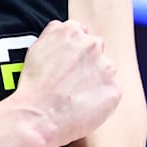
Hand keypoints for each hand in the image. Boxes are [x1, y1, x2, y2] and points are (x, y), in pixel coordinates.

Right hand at [16, 19, 120, 146]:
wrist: (38, 115)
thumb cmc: (33, 85)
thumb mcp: (36, 47)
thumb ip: (54, 35)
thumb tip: (63, 32)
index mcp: (72, 31)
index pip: (80, 32)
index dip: (73, 49)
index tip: (67, 62)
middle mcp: (92, 44)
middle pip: (95, 48)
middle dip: (87, 61)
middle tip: (71, 79)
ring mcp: (106, 66)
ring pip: (105, 70)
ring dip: (95, 78)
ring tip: (76, 95)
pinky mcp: (114, 89)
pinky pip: (111, 90)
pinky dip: (101, 97)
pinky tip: (83, 105)